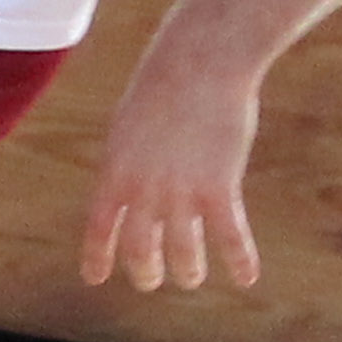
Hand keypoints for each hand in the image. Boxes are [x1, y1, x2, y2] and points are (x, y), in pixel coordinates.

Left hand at [76, 42, 264, 294]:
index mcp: (114, 170)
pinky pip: (230, 237)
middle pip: (139, 248)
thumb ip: (129, 158)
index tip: (95, 278)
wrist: (199, 61)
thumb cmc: (164, 83)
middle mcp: (143, 189)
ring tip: (191, 278)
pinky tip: (247, 277)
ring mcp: (181, 192)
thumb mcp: (130, 122)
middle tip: (150, 280)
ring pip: (183, 252)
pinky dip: (239, 260)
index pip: (99, 226)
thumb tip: (131, 184)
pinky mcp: (219, 187)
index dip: (97, 256)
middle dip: (145, 270)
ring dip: (188, 271)